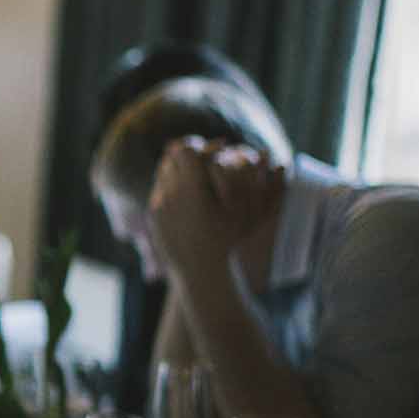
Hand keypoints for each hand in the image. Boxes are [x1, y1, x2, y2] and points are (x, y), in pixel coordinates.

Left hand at [145, 139, 279, 278]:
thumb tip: (266, 152)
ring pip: (163, 170)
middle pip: (172, 156)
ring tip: (194, 168)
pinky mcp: (152, 215)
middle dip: (188, 153)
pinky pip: (158, 188)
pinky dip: (170, 182)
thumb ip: (252, 178)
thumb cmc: (229, 239)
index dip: (200, 146)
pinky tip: (185, 188)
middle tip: (203, 153)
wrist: (199, 271)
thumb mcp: (244, 209)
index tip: (215, 148)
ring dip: (177, 165)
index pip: (187, 150)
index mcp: (191, 189)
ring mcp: (158, 204)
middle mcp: (170, 194)